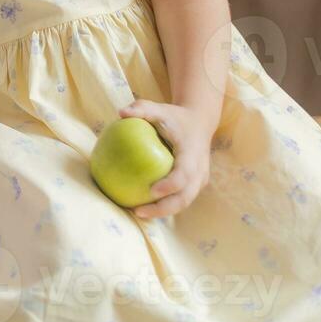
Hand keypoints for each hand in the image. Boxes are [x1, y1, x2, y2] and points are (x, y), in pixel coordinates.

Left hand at [117, 98, 215, 219]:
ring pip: (184, 202)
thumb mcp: (160, 109)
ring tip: (138, 213)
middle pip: (185, 197)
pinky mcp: (196, 185)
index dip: (169, 186)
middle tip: (138, 212)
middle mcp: (199, 170)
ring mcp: (200, 180)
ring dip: (163, 211)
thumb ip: (142, 108)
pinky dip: (166, 205)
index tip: (150, 190)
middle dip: (163, 209)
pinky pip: (182, 199)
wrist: (200, 122)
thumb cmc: (175, 117)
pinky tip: (144, 206)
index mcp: (192, 154)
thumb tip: (120, 112)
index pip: (183, 174)